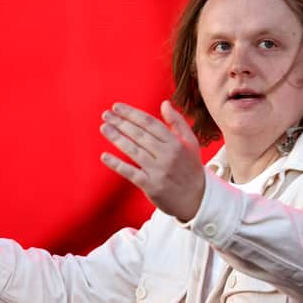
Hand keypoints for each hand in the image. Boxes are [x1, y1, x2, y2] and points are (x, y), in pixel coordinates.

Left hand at [100, 100, 204, 221]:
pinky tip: (105, 156)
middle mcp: (167, 155)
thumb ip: (178, 122)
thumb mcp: (191, 142)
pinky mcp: (151, 186)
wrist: (197, 199)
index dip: (132, 113)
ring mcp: (158, 171)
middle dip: (121, 123)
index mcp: (176, 143)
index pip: (150, 123)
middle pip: (140, 135)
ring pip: (133, 150)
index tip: (117, 107)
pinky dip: (116, 164)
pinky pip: (130, 172)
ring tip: (104, 128)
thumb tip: (164, 103)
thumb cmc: (191, 168)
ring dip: (116, 138)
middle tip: (106, 115)